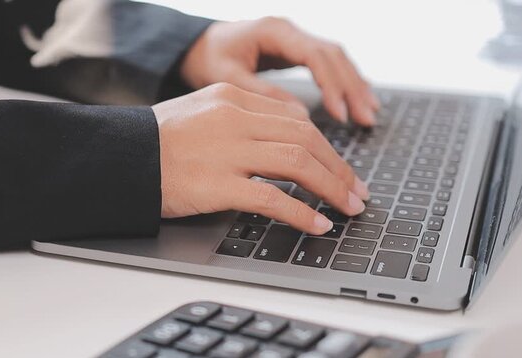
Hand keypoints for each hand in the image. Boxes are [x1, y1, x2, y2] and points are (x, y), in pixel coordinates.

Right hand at [153, 83, 369, 234]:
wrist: (120, 157)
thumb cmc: (156, 141)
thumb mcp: (201, 115)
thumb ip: (240, 124)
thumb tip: (280, 147)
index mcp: (232, 98)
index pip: (294, 119)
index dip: (325, 146)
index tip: (339, 166)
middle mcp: (234, 118)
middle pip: (305, 138)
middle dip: (338, 167)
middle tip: (356, 191)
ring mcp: (227, 150)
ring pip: (297, 162)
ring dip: (331, 187)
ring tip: (348, 208)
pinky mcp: (218, 183)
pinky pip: (272, 197)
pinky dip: (301, 212)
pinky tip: (317, 224)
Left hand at [180, 18, 379, 125]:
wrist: (195, 46)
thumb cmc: (207, 60)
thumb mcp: (226, 78)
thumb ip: (261, 93)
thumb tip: (300, 117)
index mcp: (274, 32)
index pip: (314, 54)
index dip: (331, 84)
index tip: (340, 113)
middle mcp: (289, 31)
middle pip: (333, 55)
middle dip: (352, 87)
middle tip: (366, 119)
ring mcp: (294, 40)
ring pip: (335, 59)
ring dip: (354, 86)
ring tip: (369, 116)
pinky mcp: (294, 52)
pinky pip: (327, 65)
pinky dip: (343, 83)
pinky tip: (356, 101)